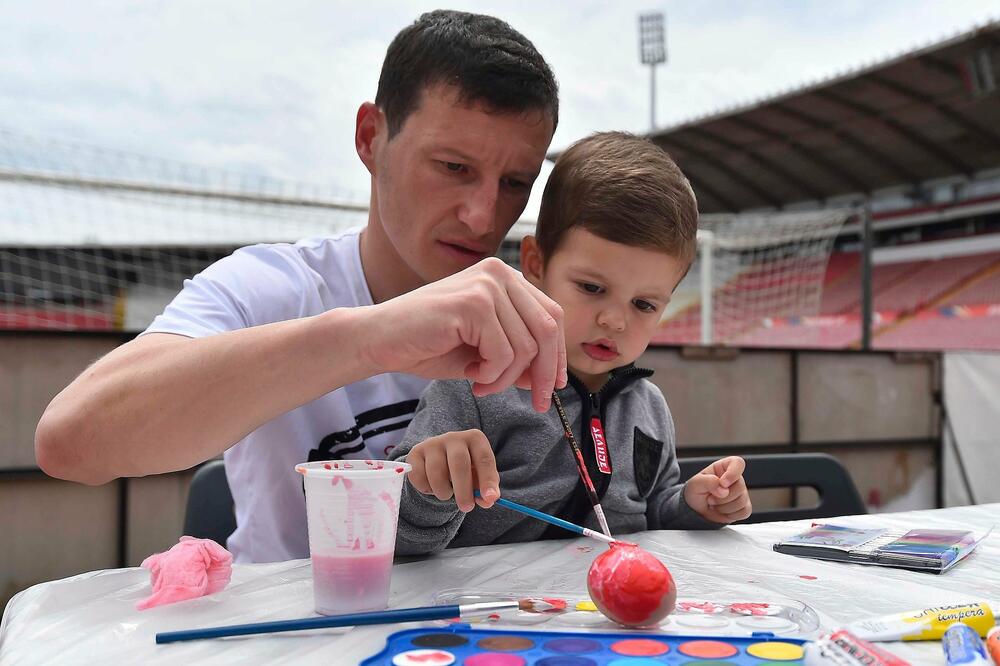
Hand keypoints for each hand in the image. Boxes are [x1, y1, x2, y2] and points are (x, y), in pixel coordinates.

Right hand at [359, 258, 566, 411]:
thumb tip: (548, 378)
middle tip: (537, 402)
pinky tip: (471, 375)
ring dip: (506, 379)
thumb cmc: (426, 345)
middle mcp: (499, 273)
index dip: (558, 354)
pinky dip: (492, 375)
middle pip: (548, 329)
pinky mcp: (472, 303)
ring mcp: (486, 285)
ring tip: (482, 383)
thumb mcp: (482, 354)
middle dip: (545, 373)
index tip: (554, 386)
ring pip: (526, 347)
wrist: (378, 340)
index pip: (552, 316)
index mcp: (504, 278)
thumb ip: (517, 359)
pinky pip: (503, 353)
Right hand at [405, 429, 500, 512]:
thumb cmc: (466, 469)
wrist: (440, 458)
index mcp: (475, 439)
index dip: (487, 480)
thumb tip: (487, 500)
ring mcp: (432, 443)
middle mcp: (453, 437)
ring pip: (436, 471)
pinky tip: (432, 487)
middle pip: (459, 463)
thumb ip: (486, 490)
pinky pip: (418, 475)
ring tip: (447, 495)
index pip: (484, 459)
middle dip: (463, 490)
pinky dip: (426, 488)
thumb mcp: (479, 477)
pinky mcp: (415, 452)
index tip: (489, 498)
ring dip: (443, 491)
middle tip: (466, 508)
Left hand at [683, 456, 751, 523]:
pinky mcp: (744, 507)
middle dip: (722, 497)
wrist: (696, 510)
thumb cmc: (696, 492)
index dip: (733, 473)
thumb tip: (723, 490)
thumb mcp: (695, 484)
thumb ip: (708, 482)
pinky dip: (730, 515)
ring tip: (714, 504)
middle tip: (710, 498)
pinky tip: (721, 511)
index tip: (723, 483)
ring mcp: (741, 493)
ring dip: (724, 507)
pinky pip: (744, 512)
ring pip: (742, 501)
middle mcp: (736, 479)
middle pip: (740, 487)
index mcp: (724, 467)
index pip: (738, 463)